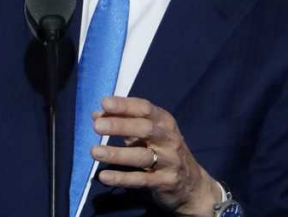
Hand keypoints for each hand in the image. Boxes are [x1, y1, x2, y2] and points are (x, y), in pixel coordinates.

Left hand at [91, 96, 221, 216]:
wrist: (192, 185)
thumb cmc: (163, 151)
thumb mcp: (147, 134)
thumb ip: (123, 122)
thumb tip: (96, 114)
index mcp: (164, 122)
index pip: (145, 108)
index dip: (125, 105)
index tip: (105, 102)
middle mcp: (169, 139)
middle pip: (145, 129)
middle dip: (120, 126)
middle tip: (97, 126)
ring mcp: (169, 161)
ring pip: (142, 156)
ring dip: (117, 154)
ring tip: (94, 151)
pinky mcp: (165, 182)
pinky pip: (141, 180)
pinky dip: (122, 178)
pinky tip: (104, 176)